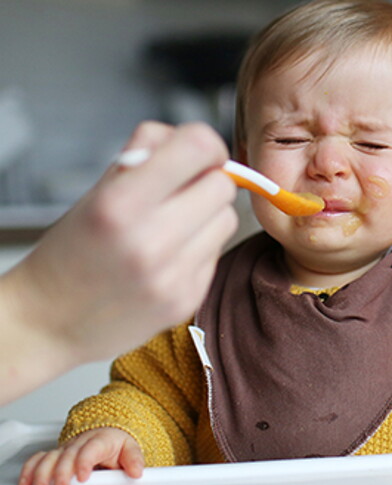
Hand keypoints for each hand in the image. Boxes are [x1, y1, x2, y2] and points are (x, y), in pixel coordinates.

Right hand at [0, 121, 237, 403]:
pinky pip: (218, 252)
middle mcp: (150, 241)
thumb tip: (201, 142)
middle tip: (181, 192)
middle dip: (206, 181)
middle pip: (222, 185)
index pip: (198, 147)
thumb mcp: (99, 190)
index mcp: (120, 203)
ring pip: (228, 219)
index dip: (206, 144)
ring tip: (174, 227)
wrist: (51, 322)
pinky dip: (202, 247)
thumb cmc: (74, 250)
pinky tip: (171, 256)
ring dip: (208, 215)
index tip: (200, 154)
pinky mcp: (187, 299)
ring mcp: (172, 276)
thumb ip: (149, 155)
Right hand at [18, 428, 142, 484]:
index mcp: (100, 440)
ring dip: (42, 476)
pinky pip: (38, 459)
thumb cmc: (115, 442)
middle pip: (66, 456)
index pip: (91, 448)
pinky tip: (27, 484)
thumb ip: (133, 458)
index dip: (84, 461)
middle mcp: (79, 443)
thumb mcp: (129, 447)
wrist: (106, 429)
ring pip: (49, 458)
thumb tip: (137, 471)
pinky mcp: (55, 454)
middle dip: (61, 476)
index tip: (83, 476)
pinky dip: (30, 470)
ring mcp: (66, 449)